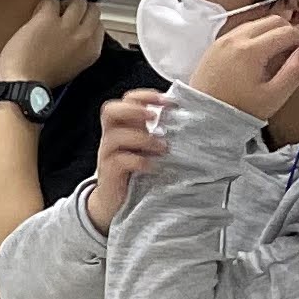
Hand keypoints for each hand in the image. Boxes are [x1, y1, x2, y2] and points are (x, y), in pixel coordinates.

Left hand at [0, 0, 106, 89]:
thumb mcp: (74, 67)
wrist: (23, 83)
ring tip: (53, 11)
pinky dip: (45, 4)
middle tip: (66, 12)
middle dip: (79, 8)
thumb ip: (81, 49)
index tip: (77, 21)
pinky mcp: (47, 19)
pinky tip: (39, 14)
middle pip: (92, 9)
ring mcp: (67, 26)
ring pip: (77, 1)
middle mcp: (84, 37)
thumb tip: (78, 34)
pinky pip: (52, 1)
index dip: (86, 20)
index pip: (99, 24)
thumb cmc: (42, 79)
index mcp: (92, 51)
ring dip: (64, 3)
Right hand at [85, 89, 170, 233]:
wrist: (115, 202)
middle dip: (134, 110)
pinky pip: (118, 161)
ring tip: (162, 148)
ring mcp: (108, 153)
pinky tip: (152, 166)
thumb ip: (159, 133)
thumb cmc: (137, 171)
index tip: (169, 101)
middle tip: (155, 116)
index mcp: (124, 127)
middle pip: (110, 111)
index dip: (145, 96)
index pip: (127, 101)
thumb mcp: (148, 148)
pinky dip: (138, 161)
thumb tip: (190, 120)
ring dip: (142, 138)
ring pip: (116, 136)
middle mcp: (112, 136)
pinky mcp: (109, 172)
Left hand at [189, 11, 298, 123]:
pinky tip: (262, 54)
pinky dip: (258, 35)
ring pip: (257, 22)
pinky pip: (242, 30)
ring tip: (282, 55)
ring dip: (274, 32)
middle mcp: (235, 38)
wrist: (203, 115)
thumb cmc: (239, 109)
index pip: (287, 32)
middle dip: (291, 32)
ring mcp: (223, 39)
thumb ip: (295, 71)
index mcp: (250, 50)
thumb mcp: (274, 95)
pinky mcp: (215, 45)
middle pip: (273, 21)